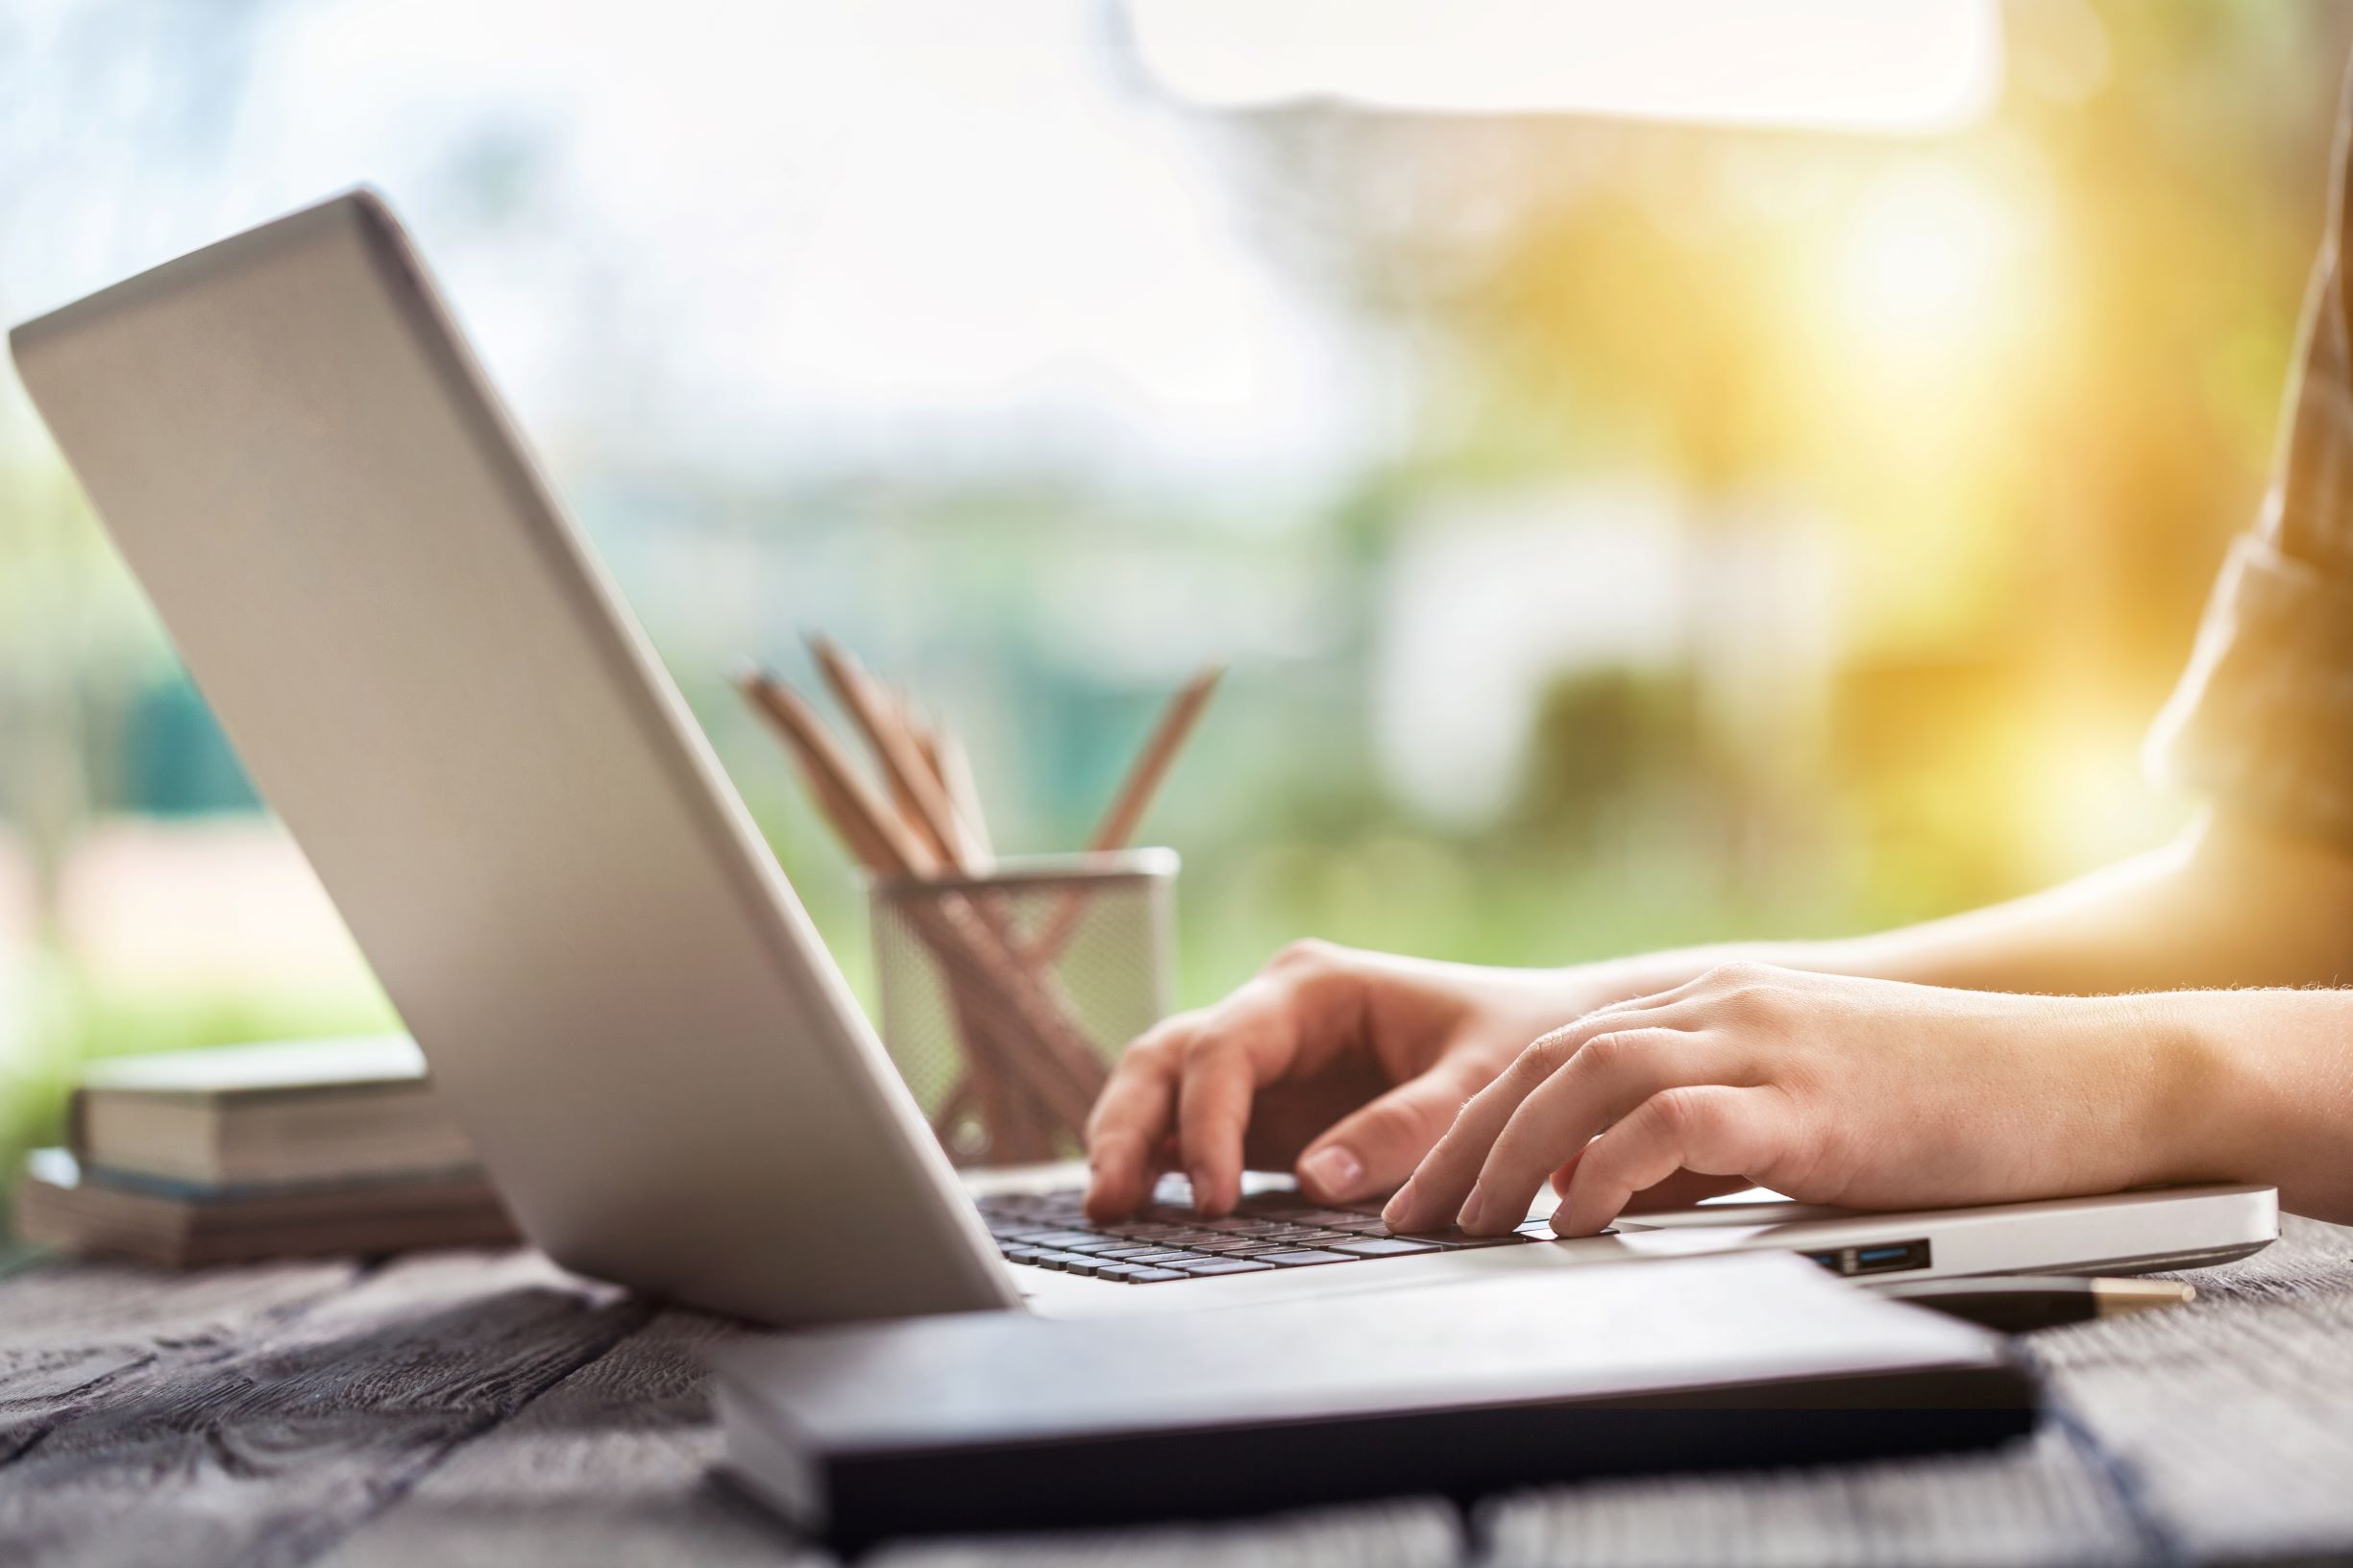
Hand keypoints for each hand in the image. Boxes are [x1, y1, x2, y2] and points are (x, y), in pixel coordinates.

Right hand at [1083, 940, 1617, 1219]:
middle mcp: (1271, 1016)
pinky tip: (1139, 1214)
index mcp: (1314, 988)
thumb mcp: (1482, 1082)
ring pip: (1161, 1089)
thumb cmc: (1523, 1043)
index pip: (1227, 1047)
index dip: (1210, 1121)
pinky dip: (1160, 1167)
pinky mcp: (1264, 1113)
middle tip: (1111, 1199)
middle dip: (1129, 1123)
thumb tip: (1316, 1181)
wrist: (1554, 1044)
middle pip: (1167, 1058)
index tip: (1218, 1196)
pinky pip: (1190, 1133)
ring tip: (1107, 1210)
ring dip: (1127, 1142)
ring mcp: (1261, 1063)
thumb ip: (1406, 1128)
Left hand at [1382, 963, 2198, 1237]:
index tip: (1427, 1184)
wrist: (2082, 1081)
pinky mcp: (1810, 1099)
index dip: (1477, 1117)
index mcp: (1714, 1001)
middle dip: (1467, 1139)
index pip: (1559, 1048)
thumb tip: (1608, 1194)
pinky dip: (1610, 1169)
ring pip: (1592, 1075)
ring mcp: (1766, 1041)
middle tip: (1413, 1215)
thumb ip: (1705, 1137)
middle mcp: (1723, 1003)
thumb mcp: (1799, 1111)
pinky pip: (1678, 1121)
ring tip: (1472, 1222)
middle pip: (1552, 1058)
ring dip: (1516, 1153)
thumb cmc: (1946, 1107)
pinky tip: (1575, 1221)